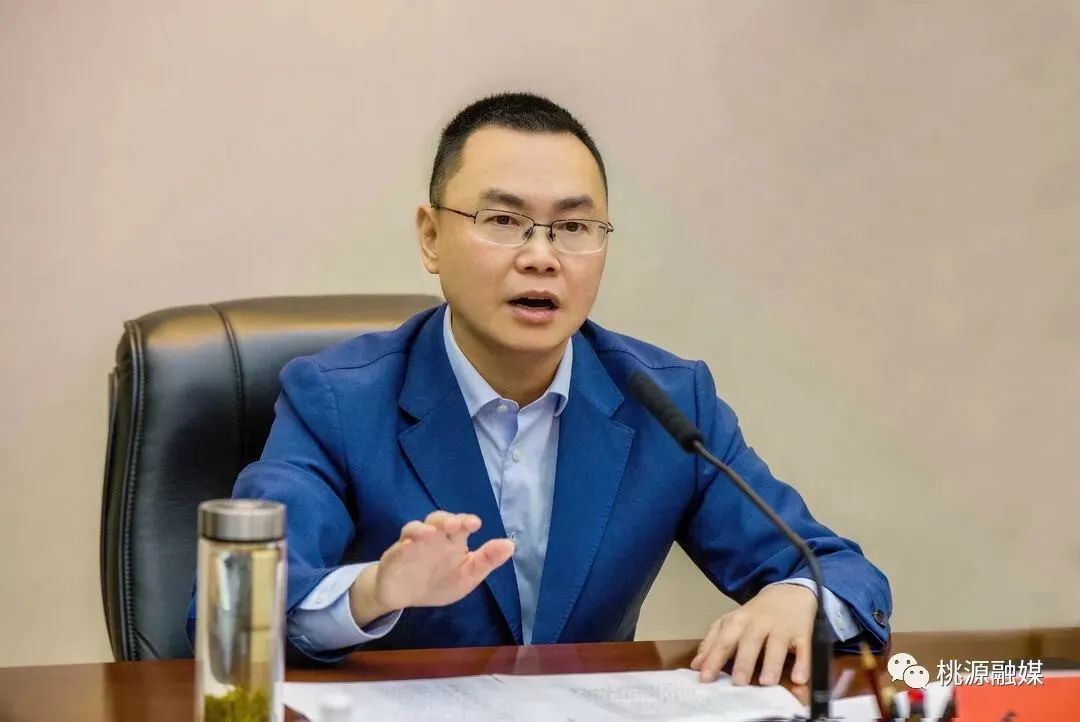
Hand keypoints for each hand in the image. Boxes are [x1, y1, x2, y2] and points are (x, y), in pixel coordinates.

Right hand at [349, 511, 513, 626]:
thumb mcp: (467, 576)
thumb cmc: (439, 581)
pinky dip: (403, 546)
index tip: (475, 523)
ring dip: (423, 529)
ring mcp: (413, 545)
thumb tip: (511, 545)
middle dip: (445, 520)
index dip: (467, 521)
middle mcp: (433, 538)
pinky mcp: (395, 556)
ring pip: (416, 528)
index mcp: (453, 541)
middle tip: (453, 524)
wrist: (404, 595)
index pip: (461, 525)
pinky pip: (398, 548)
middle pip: (438, 520)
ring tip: (431, 533)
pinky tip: (408, 547)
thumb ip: (486, 561)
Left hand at [690, 583, 816, 685]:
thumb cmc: (756, 614)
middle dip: (743, 662)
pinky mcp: (803, 632)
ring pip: (777, 645)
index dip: (714, 658)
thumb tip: (696, 665)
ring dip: (772, 663)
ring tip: (767, 682)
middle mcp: (760, 623)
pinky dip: (803, 663)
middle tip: (738, 683)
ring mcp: (782, 627)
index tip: (705, 678)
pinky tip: (799, 678)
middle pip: (750, 641)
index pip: (724, 640)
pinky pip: (804, 648)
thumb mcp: (732, 622)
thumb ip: (713, 643)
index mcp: (739, 621)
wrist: (789, 592)